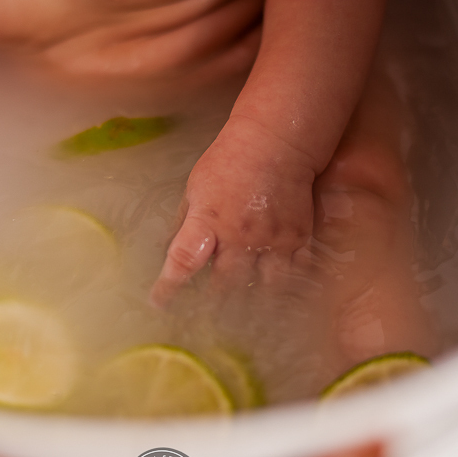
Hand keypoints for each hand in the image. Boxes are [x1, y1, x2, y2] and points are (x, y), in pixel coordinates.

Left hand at [150, 116, 318, 305]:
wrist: (276, 143)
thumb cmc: (228, 162)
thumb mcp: (195, 189)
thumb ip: (185, 223)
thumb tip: (168, 252)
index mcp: (208, 222)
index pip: (182, 261)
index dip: (169, 287)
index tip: (159, 303)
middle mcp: (239, 236)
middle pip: (225, 286)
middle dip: (214, 302)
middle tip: (207, 313)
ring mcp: (272, 240)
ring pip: (262, 288)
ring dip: (252, 300)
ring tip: (246, 310)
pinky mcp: (298, 239)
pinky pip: (294, 275)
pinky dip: (286, 288)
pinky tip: (279, 296)